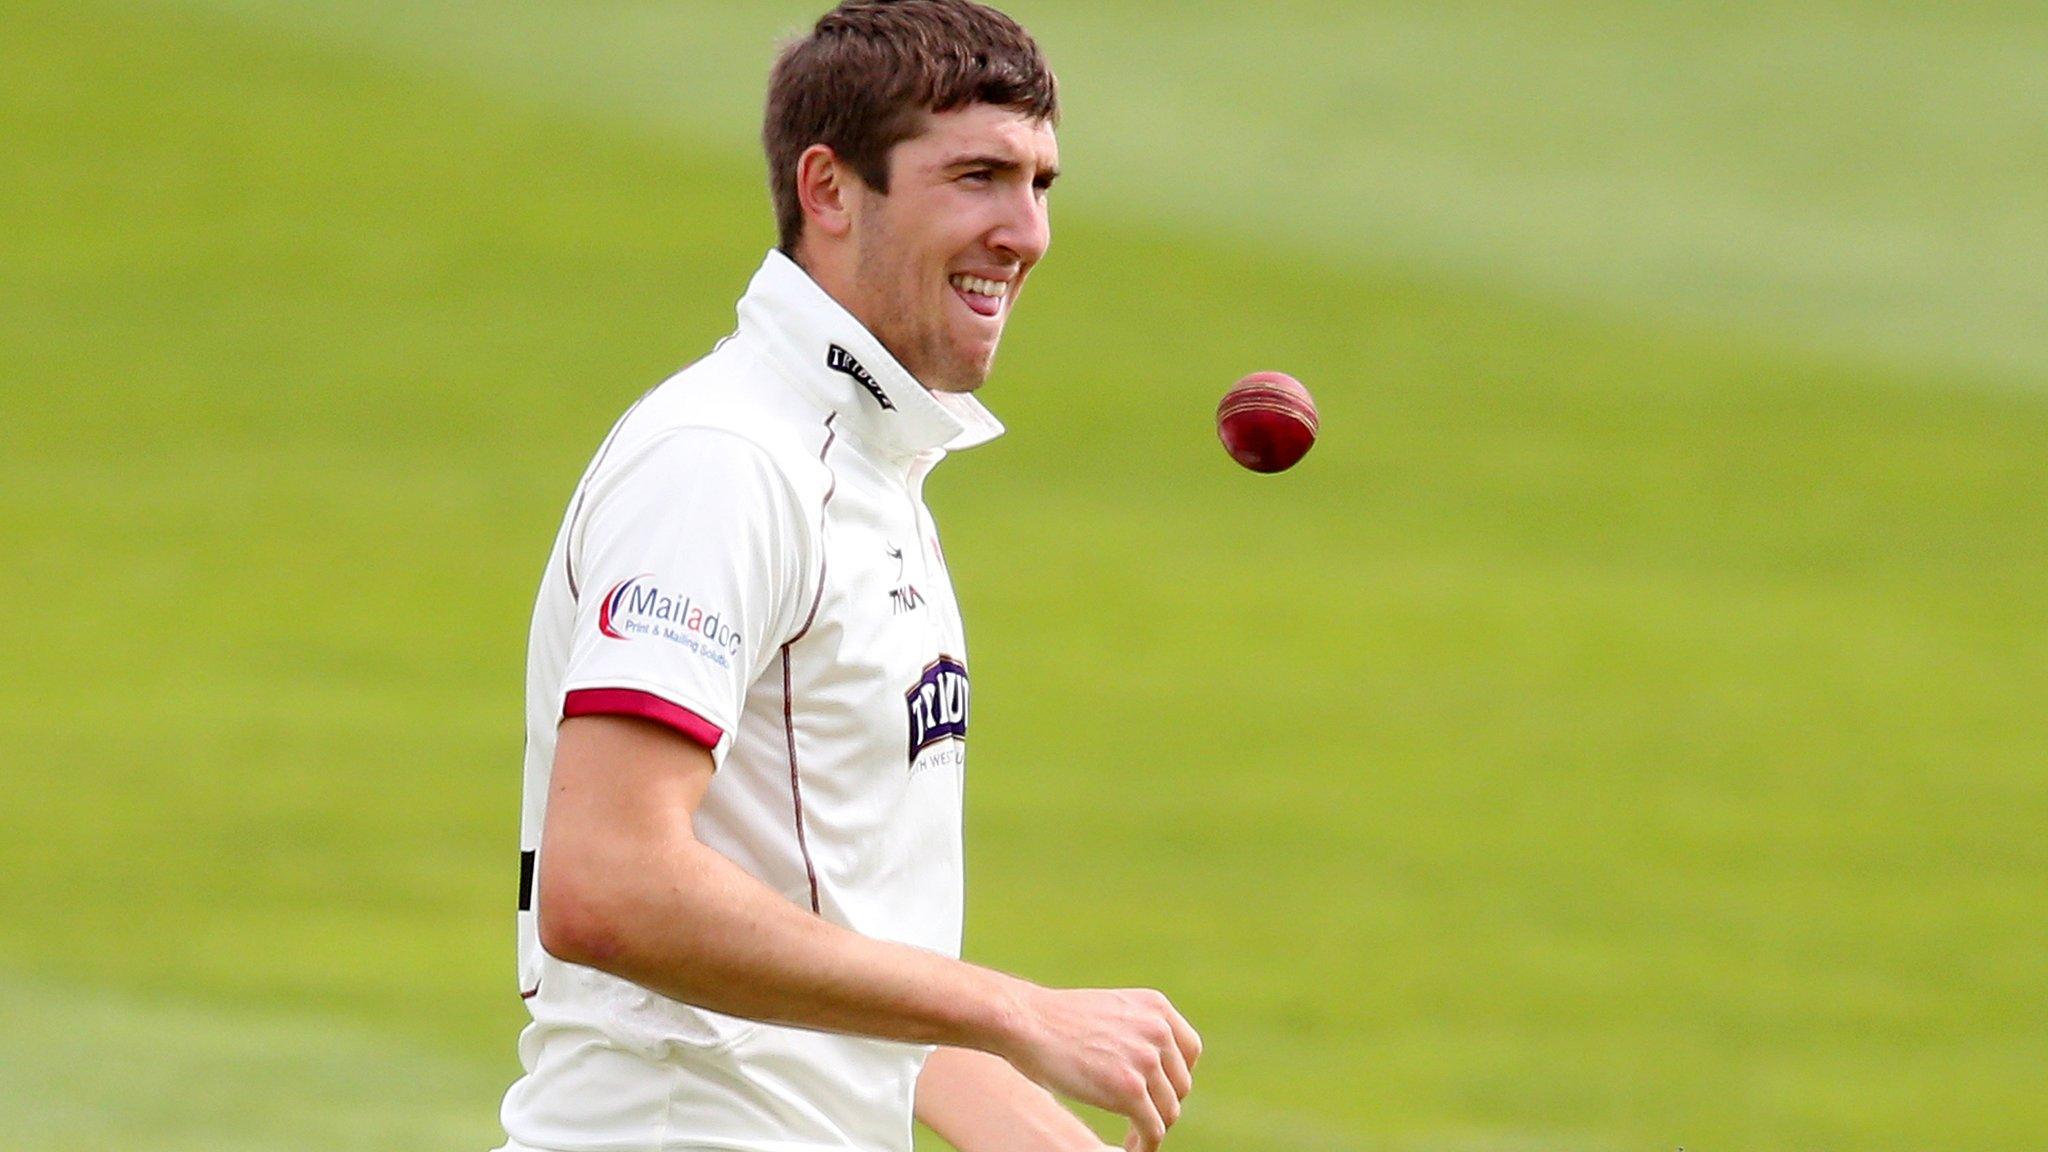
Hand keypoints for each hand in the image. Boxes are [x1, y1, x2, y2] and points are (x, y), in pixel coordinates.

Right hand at [999, 985, 1201, 1151]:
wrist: (1024, 1022)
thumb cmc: (1054, 1020)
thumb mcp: (1110, 1011)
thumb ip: (1136, 1030)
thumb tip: (1153, 1066)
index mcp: (1156, 1006)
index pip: (1189, 1051)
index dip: (1175, 1076)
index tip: (1157, 1092)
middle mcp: (1158, 1030)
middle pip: (1180, 1084)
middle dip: (1160, 1104)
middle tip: (1137, 1118)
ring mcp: (1146, 1060)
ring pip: (1169, 1111)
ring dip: (1151, 1128)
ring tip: (1132, 1136)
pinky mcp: (1130, 1090)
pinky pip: (1153, 1130)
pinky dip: (1145, 1146)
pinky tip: (1131, 1150)